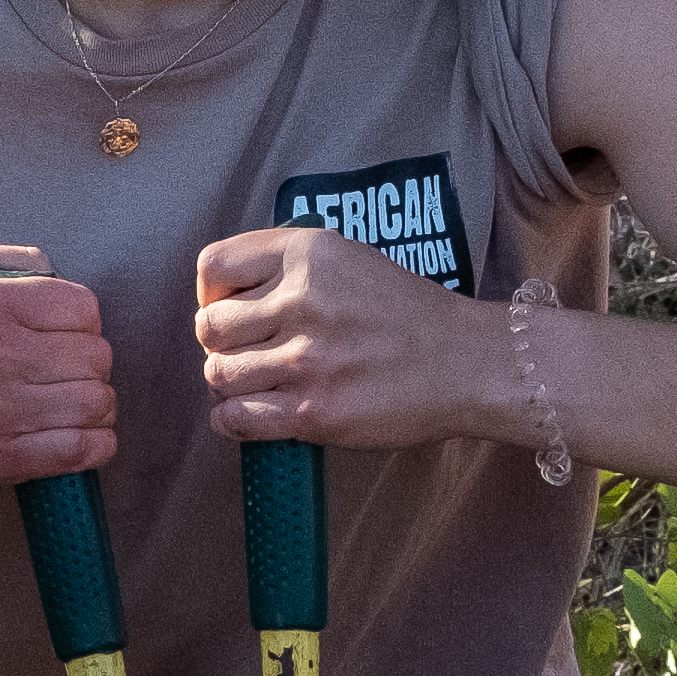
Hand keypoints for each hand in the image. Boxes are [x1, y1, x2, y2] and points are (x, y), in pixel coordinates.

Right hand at [0, 240, 113, 487]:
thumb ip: (9, 261)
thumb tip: (61, 277)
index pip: (84, 309)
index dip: (82, 324)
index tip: (63, 338)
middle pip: (96, 358)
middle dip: (89, 366)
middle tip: (65, 376)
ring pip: (96, 403)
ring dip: (94, 407)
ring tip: (70, 408)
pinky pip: (81, 450)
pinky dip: (95, 445)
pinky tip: (80, 439)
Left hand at [195, 224, 507, 451]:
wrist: (467, 362)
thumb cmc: (410, 316)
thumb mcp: (351, 260)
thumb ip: (292, 268)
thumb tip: (231, 298)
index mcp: (309, 254)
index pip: (214, 266)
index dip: (211, 293)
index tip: (229, 310)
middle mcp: (302, 300)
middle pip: (209, 326)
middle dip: (219, 345)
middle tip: (246, 355)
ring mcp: (306, 359)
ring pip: (218, 374)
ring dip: (228, 385)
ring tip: (255, 386)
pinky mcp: (313, 411)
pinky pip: (236, 418)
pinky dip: (232, 421)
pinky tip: (250, 416)